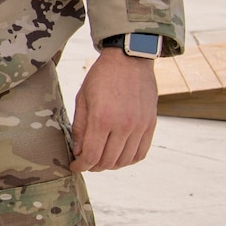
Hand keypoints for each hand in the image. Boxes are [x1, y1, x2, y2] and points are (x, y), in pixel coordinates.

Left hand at [70, 50, 158, 170]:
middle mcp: (123, 125)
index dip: (81, 166)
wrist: (130, 59)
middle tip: (86, 161)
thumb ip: (80, 128)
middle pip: (107, 161)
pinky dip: (129, 159)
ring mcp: (139, 126)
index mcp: (102, 118)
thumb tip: (79, 152)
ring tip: (102, 159)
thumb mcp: (83, 99)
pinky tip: (119, 155)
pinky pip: (141, 152)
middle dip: (93, 166)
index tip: (75, 165)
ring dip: (111, 165)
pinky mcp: (150, 124)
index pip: (91, 156)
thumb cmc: (102, 76)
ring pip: (125, 160)